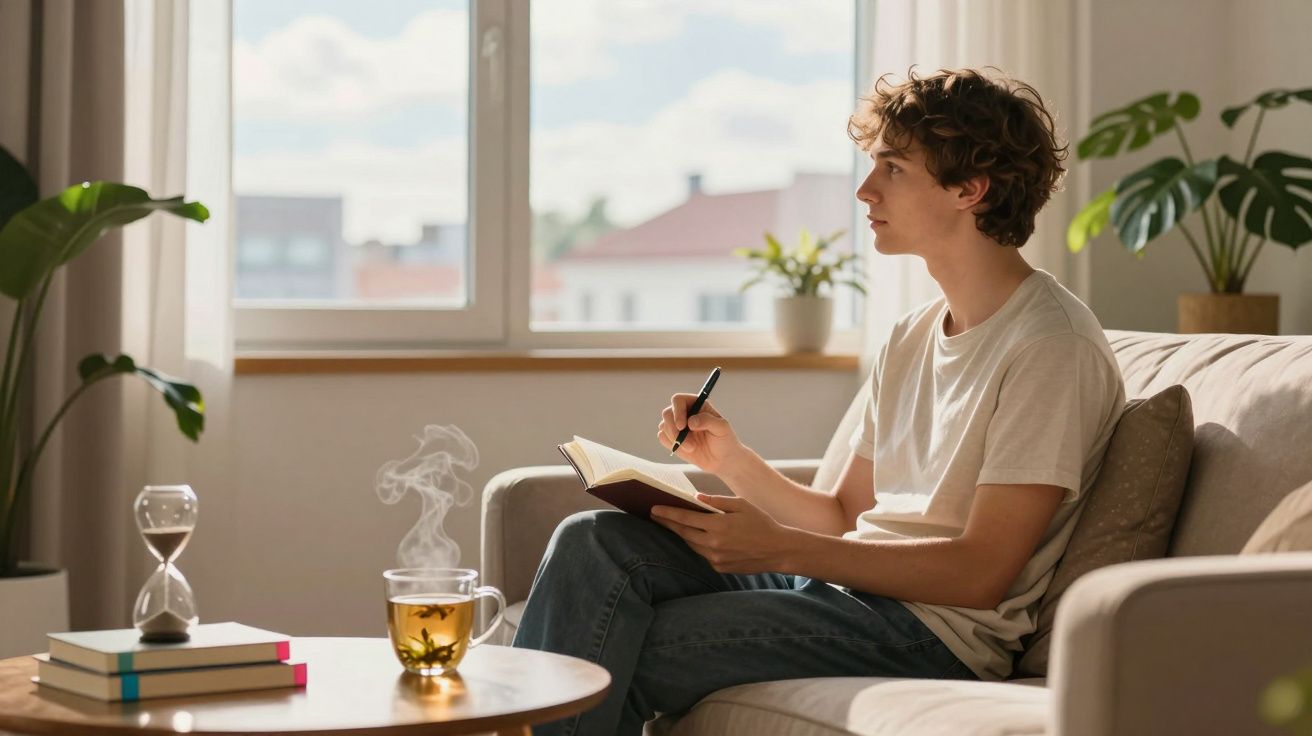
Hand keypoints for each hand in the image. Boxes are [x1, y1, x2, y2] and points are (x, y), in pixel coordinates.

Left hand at [649, 493, 801, 574]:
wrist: (778, 550)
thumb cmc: (761, 523)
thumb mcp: (741, 505)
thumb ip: (716, 502)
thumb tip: (696, 498)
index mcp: (718, 526)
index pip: (685, 518)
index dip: (667, 513)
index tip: (653, 508)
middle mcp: (713, 544)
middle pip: (683, 532)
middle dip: (668, 523)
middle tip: (655, 515)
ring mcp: (716, 558)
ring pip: (691, 544)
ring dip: (681, 534)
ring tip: (671, 524)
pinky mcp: (720, 567)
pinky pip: (703, 554)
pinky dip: (697, 544)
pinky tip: (694, 536)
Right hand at [657, 395, 744, 474]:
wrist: (722, 460)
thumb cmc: (725, 440)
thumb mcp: (722, 428)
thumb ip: (708, 421)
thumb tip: (691, 421)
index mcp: (696, 404)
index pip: (678, 400)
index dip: (677, 411)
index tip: (682, 426)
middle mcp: (685, 413)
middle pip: (667, 413)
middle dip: (674, 430)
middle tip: (688, 444)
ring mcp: (677, 425)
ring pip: (664, 426)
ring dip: (675, 439)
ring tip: (692, 448)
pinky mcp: (673, 438)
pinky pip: (662, 437)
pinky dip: (671, 444)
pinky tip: (686, 449)